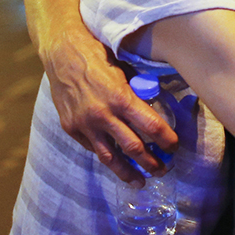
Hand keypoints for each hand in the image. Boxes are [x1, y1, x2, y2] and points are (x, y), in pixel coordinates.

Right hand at [41, 26, 177, 181]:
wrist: (61, 53)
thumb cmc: (97, 56)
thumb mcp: (123, 71)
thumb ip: (135, 93)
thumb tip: (153, 110)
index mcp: (121, 98)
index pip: (151, 126)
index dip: (166, 140)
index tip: (174, 146)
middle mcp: (103, 115)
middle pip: (133, 148)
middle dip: (151, 163)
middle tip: (163, 170)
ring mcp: (85, 125)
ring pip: (110, 157)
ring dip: (128, 172)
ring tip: (140, 182)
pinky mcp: (71, 128)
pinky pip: (92, 147)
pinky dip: (106, 154)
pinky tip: (115, 160)